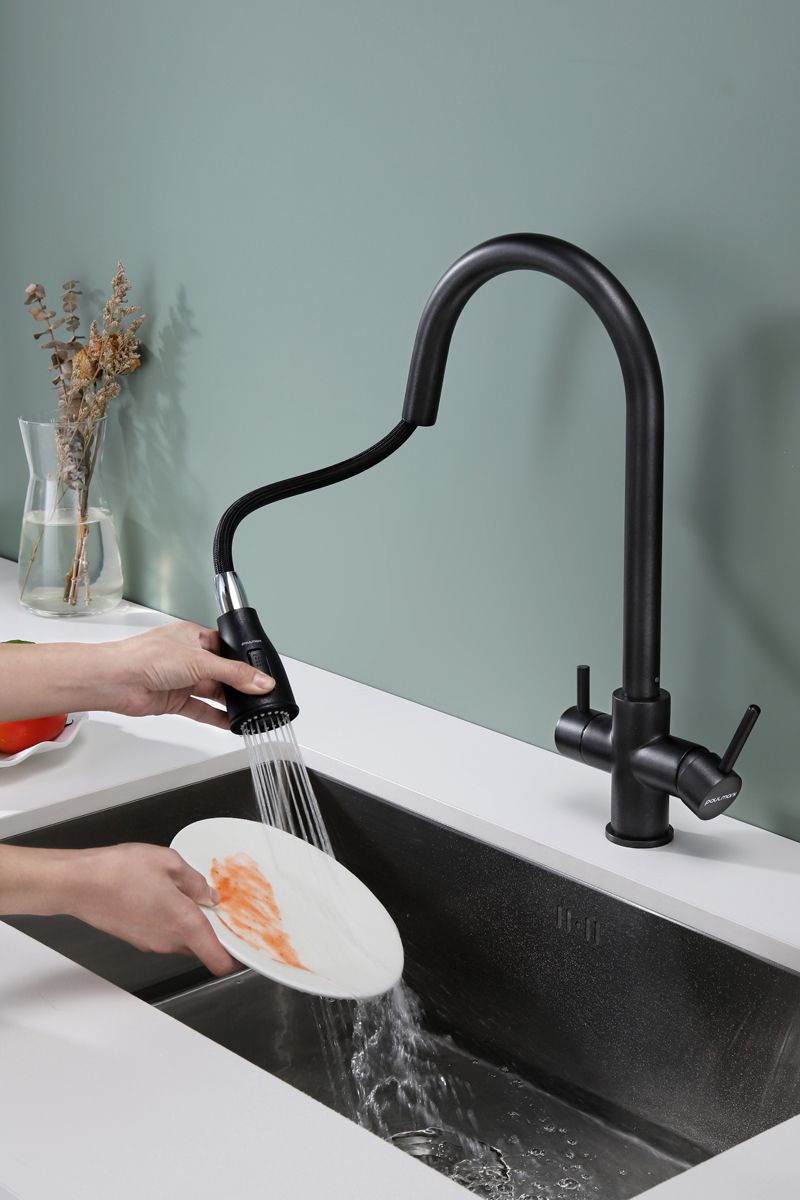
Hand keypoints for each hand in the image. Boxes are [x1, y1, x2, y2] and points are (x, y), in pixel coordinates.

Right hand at [66, 843, 238, 975]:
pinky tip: (160, 897)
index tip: (241, 945)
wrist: (80, 884)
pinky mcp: (136, 940)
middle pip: (202, 946)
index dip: (233, 956)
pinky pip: (162, 935)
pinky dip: (168, 921)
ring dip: (188, 923)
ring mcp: (151, 943)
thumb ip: (195, 881)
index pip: (217, 959)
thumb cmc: (120, 871)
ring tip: (182, 892)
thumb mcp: (169, 862)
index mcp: (185, 923)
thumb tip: (209, 894)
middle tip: (212, 902)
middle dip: (210, 928)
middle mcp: (169, 940)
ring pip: (181, 940)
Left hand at [108, 621, 274, 728]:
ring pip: (212, 692)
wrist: (116, 680)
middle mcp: (188, 657)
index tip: (262, 675)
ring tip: (250, 712)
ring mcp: (181, 679)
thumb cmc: (146, 657)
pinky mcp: (174, 700)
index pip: (226, 649)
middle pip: (221, 672)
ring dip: (229, 702)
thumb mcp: (200, 661)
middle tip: (260, 696)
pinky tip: (231, 723)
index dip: (243, 661)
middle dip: (239, 685)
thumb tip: (261, 681)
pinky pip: (200, 709)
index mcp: (193, 636)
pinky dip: (216, 717)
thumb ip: (233, 674)